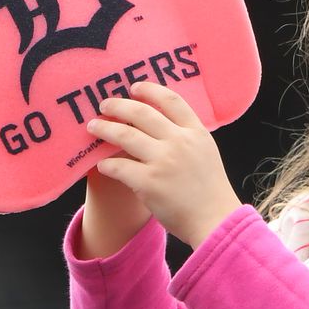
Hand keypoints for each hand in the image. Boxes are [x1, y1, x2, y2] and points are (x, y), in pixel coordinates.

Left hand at [89, 81, 240, 248]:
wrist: (215, 221)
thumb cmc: (210, 190)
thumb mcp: (206, 152)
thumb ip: (187, 136)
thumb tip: (159, 123)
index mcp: (196, 132)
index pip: (171, 100)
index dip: (150, 90)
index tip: (134, 87)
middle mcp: (179, 142)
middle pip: (141, 113)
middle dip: (118, 106)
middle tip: (104, 105)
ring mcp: (164, 161)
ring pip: (124, 135)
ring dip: (104, 129)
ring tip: (93, 127)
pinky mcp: (149, 182)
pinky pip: (118, 166)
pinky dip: (106, 164)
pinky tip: (101, 164)